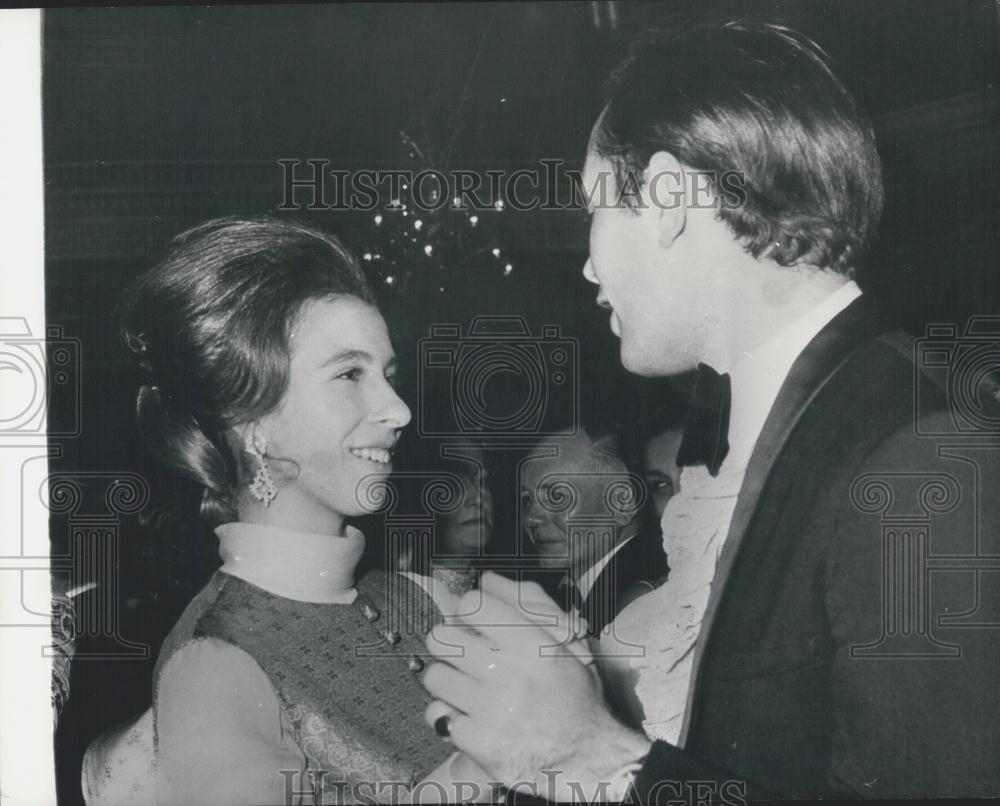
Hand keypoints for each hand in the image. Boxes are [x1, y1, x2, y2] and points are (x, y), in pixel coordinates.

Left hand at [422, 573, 650, 799]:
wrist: (589, 759)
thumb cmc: (577, 695)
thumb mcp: (569, 641)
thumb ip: (529, 603)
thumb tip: (487, 579)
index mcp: (531, 643)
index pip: (472, 604)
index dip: (468, 610)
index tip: (474, 622)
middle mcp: (508, 672)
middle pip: (441, 637)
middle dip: (449, 642)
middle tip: (463, 654)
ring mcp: (490, 709)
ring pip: (435, 676)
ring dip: (447, 681)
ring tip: (466, 688)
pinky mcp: (478, 742)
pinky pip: (439, 717)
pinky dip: (451, 719)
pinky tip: (471, 719)